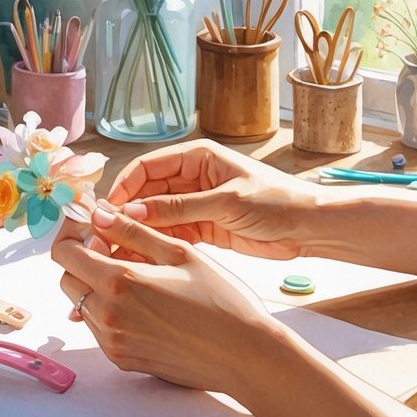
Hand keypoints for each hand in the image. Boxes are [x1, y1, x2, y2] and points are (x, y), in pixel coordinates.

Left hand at [51, 204, 285, 395]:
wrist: (246, 356)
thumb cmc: (221, 300)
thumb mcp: (179, 253)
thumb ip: (132, 231)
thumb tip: (97, 213)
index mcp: (119, 284)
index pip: (64, 253)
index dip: (71, 232)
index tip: (87, 223)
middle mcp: (108, 316)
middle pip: (67, 279)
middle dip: (82, 258)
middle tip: (114, 247)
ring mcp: (112, 342)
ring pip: (81, 304)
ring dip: (95, 285)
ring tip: (134, 276)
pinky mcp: (121, 359)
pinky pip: (98, 327)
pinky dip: (108, 310)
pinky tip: (142, 303)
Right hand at [105, 139, 323, 259]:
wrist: (311, 228)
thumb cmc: (277, 202)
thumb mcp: (225, 202)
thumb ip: (179, 207)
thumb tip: (134, 213)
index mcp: (196, 157)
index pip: (147, 167)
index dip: (124, 187)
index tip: (107, 210)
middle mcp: (191, 177)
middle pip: (146, 193)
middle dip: (126, 213)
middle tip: (106, 236)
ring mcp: (196, 203)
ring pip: (155, 216)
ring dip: (139, 231)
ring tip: (118, 251)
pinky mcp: (203, 227)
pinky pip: (171, 233)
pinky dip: (157, 244)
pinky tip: (142, 258)